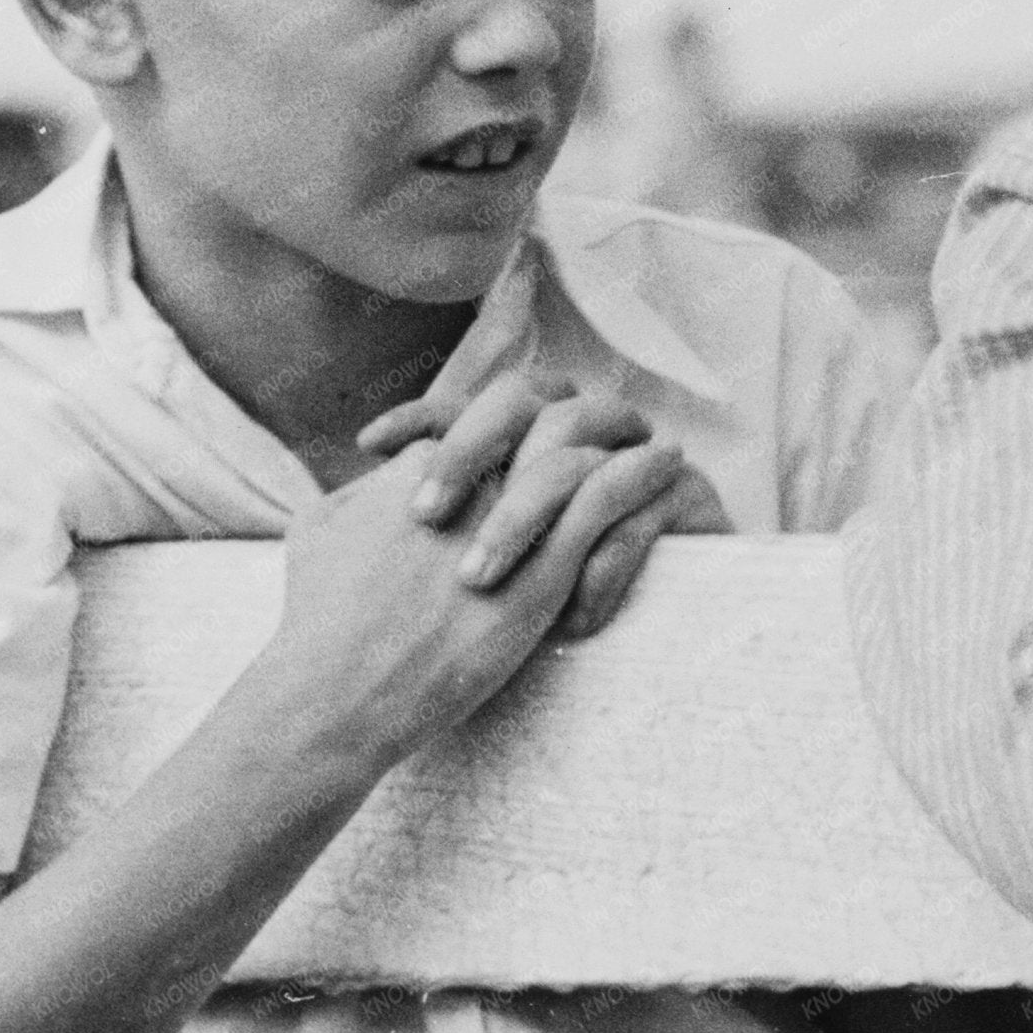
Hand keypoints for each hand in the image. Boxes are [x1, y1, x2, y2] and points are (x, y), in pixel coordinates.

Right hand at [263, 382, 683, 774]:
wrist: (333, 694)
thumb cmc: (315, 622)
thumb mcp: (319, 530)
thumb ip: (361, 491)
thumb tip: (387, 470)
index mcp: (417, 465)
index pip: (485, 420)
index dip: (519, 428)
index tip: (549, 433)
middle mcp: (464, 483)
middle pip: (540, 420)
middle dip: (582, 414)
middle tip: (619, 422)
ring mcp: (502, 528)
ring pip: (578, 455)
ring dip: (626, 441)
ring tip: (660, 445)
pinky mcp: (535, 578)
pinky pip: (601, 507)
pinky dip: (639, 479)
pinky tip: (665, 469)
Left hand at [363, 377, 729, 638]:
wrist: (667, 633)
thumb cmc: (542, 607)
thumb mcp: (467, 560)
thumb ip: (417, 523)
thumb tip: (345, 496)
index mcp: (532, 439)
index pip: (473, 401)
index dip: (422, 414)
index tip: (369, 445)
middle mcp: (585, 436)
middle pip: (525, 399)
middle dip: (467, 451)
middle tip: (423, 518)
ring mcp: (638, 460)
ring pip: (573, 459)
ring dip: (522, 516)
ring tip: (478, 581)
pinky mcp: (686, 499)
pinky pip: (636, 517)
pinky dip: (598, 571)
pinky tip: (566, 623)